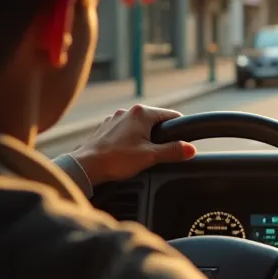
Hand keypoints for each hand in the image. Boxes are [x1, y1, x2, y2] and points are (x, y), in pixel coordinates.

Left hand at [68, 105, 195, 185]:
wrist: (86, 166)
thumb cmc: (117, 159)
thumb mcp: (150, 156)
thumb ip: (173, 151)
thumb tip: (191, 149)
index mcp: (142, 113)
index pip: (170, 115)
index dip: (180, 128)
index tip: (184, 139)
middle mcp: (128, 112)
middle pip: (154, 120)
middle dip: (160, 135)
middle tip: (162, 152)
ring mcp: (115, 119)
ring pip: (138, 126)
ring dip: (144, 137)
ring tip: (143, 154)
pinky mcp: (106, 128)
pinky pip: (125, 131)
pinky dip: (130, 139)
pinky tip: (127, 153)